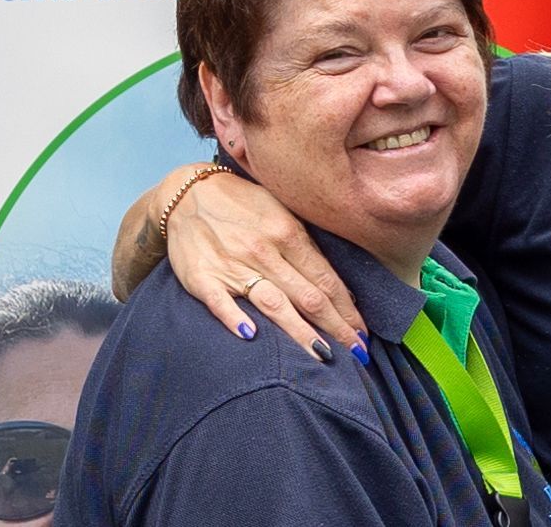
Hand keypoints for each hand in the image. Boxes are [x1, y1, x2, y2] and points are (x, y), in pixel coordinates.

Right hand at [162, 169, 367, 358]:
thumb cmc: (244, 204)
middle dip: (336, 327)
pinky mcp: (202, 277)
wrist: (188, 194)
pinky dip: (235, 319)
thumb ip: (307, 246)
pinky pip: (220, 302)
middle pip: (308, 297)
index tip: (363, 332)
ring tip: (323, 355)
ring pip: (274, 304)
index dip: (347, 309)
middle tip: (357, 353)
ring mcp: (233, 265)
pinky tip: (251, 337)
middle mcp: (264, 251)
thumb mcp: (282, 211)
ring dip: (300, 332)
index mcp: (288, 233)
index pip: (326, 279)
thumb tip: (339, 287)